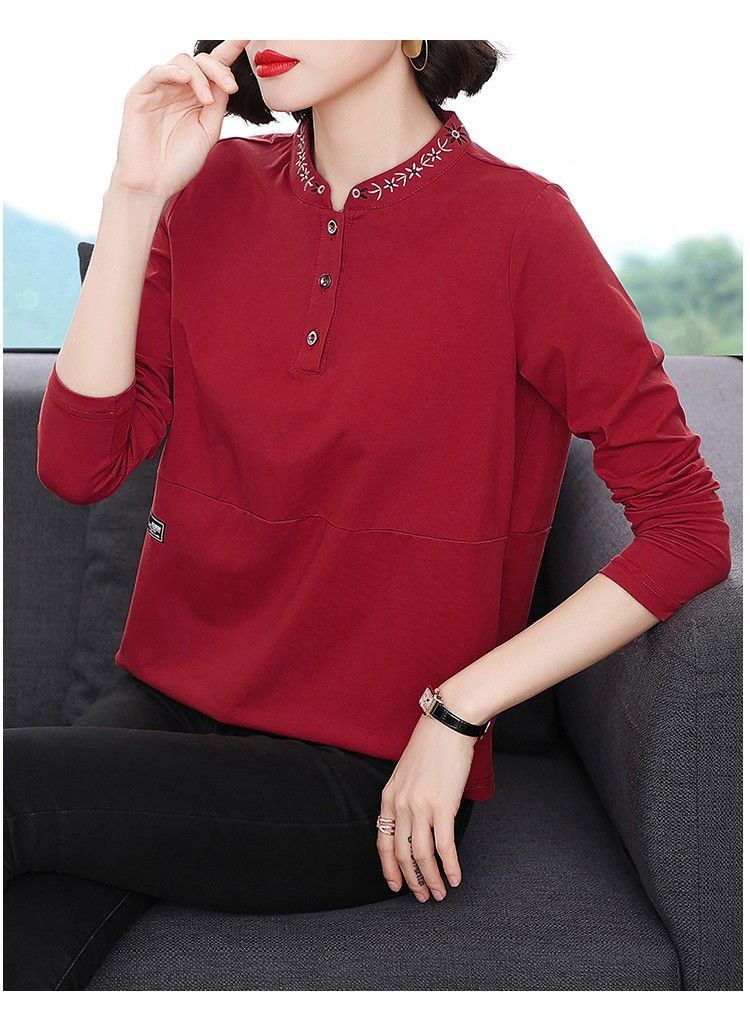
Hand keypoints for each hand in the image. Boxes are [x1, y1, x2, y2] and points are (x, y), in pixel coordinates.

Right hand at [109, 40, 250, 200]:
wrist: (154, 185)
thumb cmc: (179, 162)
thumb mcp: (208, 131)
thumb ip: (218, 104)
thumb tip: (226, 78)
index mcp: (197, 98)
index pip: (215, 68)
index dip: (231, 50)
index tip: (248, 37)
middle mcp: (179, 90)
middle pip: (202, 61)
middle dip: (220, 69)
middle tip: (230, 88)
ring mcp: (159, 90)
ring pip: (183, 62)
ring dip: (201, 77)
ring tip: (206, 101)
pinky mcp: (140, 95)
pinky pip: (157, 72)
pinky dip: (173, 71)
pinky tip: (186, 80)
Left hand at [377, 712, 474, 901]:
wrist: (448, 724)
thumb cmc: (431, 745)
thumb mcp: (407, 773)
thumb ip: (405, 797)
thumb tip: (414, 822)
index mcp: (389, 796)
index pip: (383, 842)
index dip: (389, 868)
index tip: (395, 886)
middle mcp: (401, 804)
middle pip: (401, 854)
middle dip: (412, 880)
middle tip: (424, 896)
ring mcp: (420, 806)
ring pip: (422, 855)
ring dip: (431, 878)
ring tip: (441, 892)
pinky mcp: (443, 806)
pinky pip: (444, 846)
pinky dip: (451, 866)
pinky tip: (456, 877)